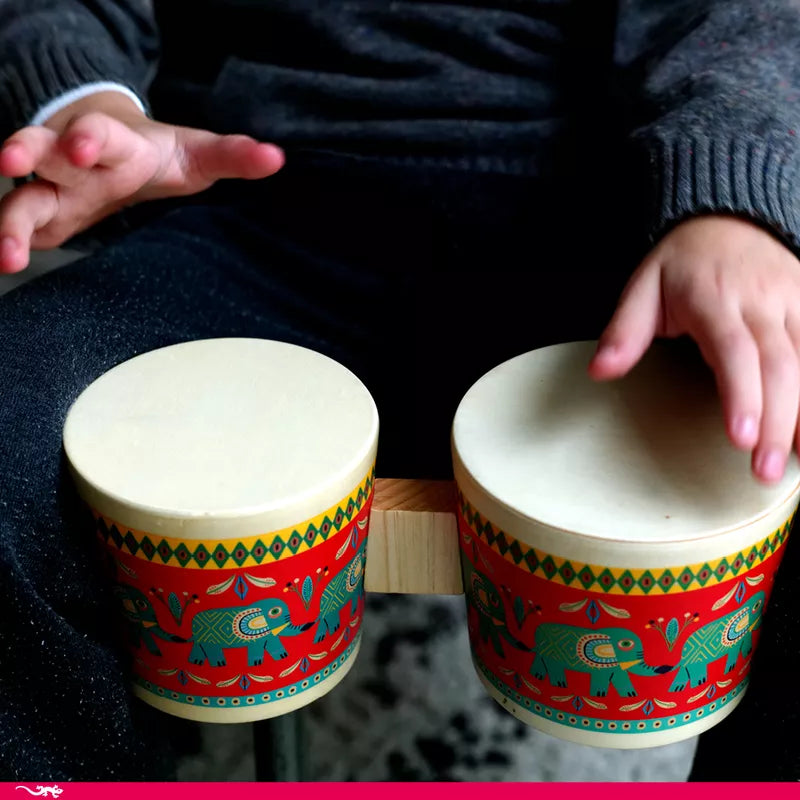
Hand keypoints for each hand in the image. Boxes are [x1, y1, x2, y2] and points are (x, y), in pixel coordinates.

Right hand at [0, 92, 283, 272]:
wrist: (108, 149)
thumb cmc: (156, 154)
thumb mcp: (195, 154)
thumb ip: (232, 156)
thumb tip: (276, 158)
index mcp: (114, 145)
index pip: (99, 135)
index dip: (90, 138)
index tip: (86, 147)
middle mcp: (72, 163)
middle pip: (42, 153)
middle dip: (27, 155)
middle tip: (12, 163)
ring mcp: (51, 190)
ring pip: (21, 200)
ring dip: (9, 222)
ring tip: (6, 254)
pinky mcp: (43, 218)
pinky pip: (16, 229)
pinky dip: (6, 246)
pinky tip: (2, 266)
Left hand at [589, 215, 799, 483]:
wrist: (731, 216)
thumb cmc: (682, 262)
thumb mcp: (642, 286)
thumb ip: (624, 331)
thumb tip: (598, 371)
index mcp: (715, 300)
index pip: (734, 352)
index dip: (740, 395)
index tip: (738, 438)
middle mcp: (763, 303)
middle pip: (780, 365)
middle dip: (776, 421)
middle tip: (762, 472)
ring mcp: (795, 302)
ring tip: (798, 462)